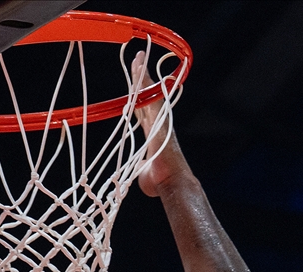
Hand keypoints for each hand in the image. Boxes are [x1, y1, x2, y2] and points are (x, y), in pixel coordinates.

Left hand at [130, 50, 189, 196]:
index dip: (137, 97)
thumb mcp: (143, 172)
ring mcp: (160, 118)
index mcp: (152, 134)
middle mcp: (157, 122)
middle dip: (141, 79)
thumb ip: (140, 169)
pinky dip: (146, 79)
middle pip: (146, 96)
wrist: (170, 181)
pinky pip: (151, 93)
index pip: (141, 111)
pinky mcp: (161, 116)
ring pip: (149, 91)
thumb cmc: (158, 182)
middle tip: (137, 61)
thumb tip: (140, 175)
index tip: (132, 85)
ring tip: (138, 58)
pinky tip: (140, 66)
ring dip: (143, 74)